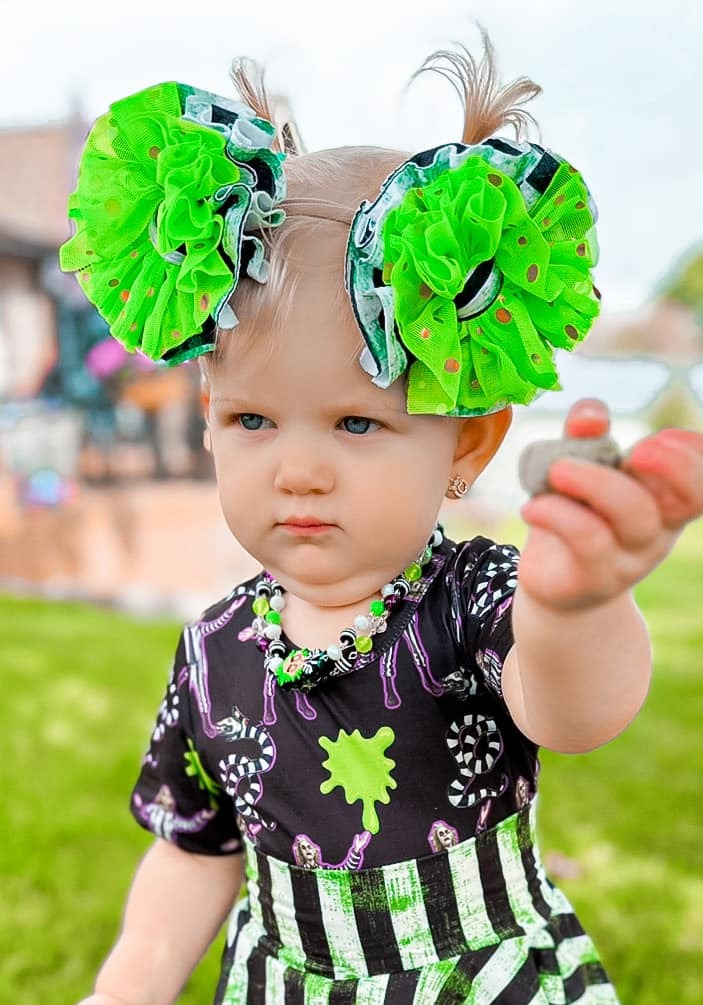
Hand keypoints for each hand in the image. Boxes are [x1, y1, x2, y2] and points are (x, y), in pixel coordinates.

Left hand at [518, 398, 702, 610]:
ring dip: (593, 481)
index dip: (692, 457)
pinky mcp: (593, 578)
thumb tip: (592, 411)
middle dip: (665, 464)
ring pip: (631, 515)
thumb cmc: (576, 516)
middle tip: (631, 450)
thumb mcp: (581, 472)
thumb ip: (586, 438)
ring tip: (555, 470)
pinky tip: (532, 507)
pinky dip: (557, 514)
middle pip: (681, 498)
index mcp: (663, 501)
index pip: (700, 482)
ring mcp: (628, 559)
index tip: (659, 438)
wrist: (553, 584)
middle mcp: (655, 531)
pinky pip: (587, 540)